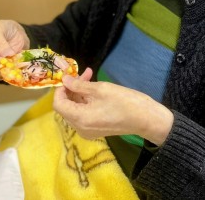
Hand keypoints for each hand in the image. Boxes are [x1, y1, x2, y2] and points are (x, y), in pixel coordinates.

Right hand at [0, 20, 29, 80]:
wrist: (13, 32)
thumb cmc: (1, 29)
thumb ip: (0, 43)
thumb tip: (7, 56)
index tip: (6, 59)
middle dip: (0, 70)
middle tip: (14, 64)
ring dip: (7, 72)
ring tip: (18, 63)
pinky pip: (3, 77)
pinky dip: (12, 73)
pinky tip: (19, 66)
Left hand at [53, 69, 173, 144]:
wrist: (145, 119)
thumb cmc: (125, 102)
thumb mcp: (101, 89)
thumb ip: (80, 85)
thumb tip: (65, 80)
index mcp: (79, 119)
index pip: (58, 104)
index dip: (60, 89)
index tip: (69, 76)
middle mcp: (80, 128)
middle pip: (66, 107)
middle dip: (71, 89)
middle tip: (84, 73)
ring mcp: (87, 130)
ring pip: (75, 109)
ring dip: (79, 93)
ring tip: (91, 77)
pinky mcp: (95, 129)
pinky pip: (83, 114)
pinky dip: (86, 101)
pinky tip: (95, 89)